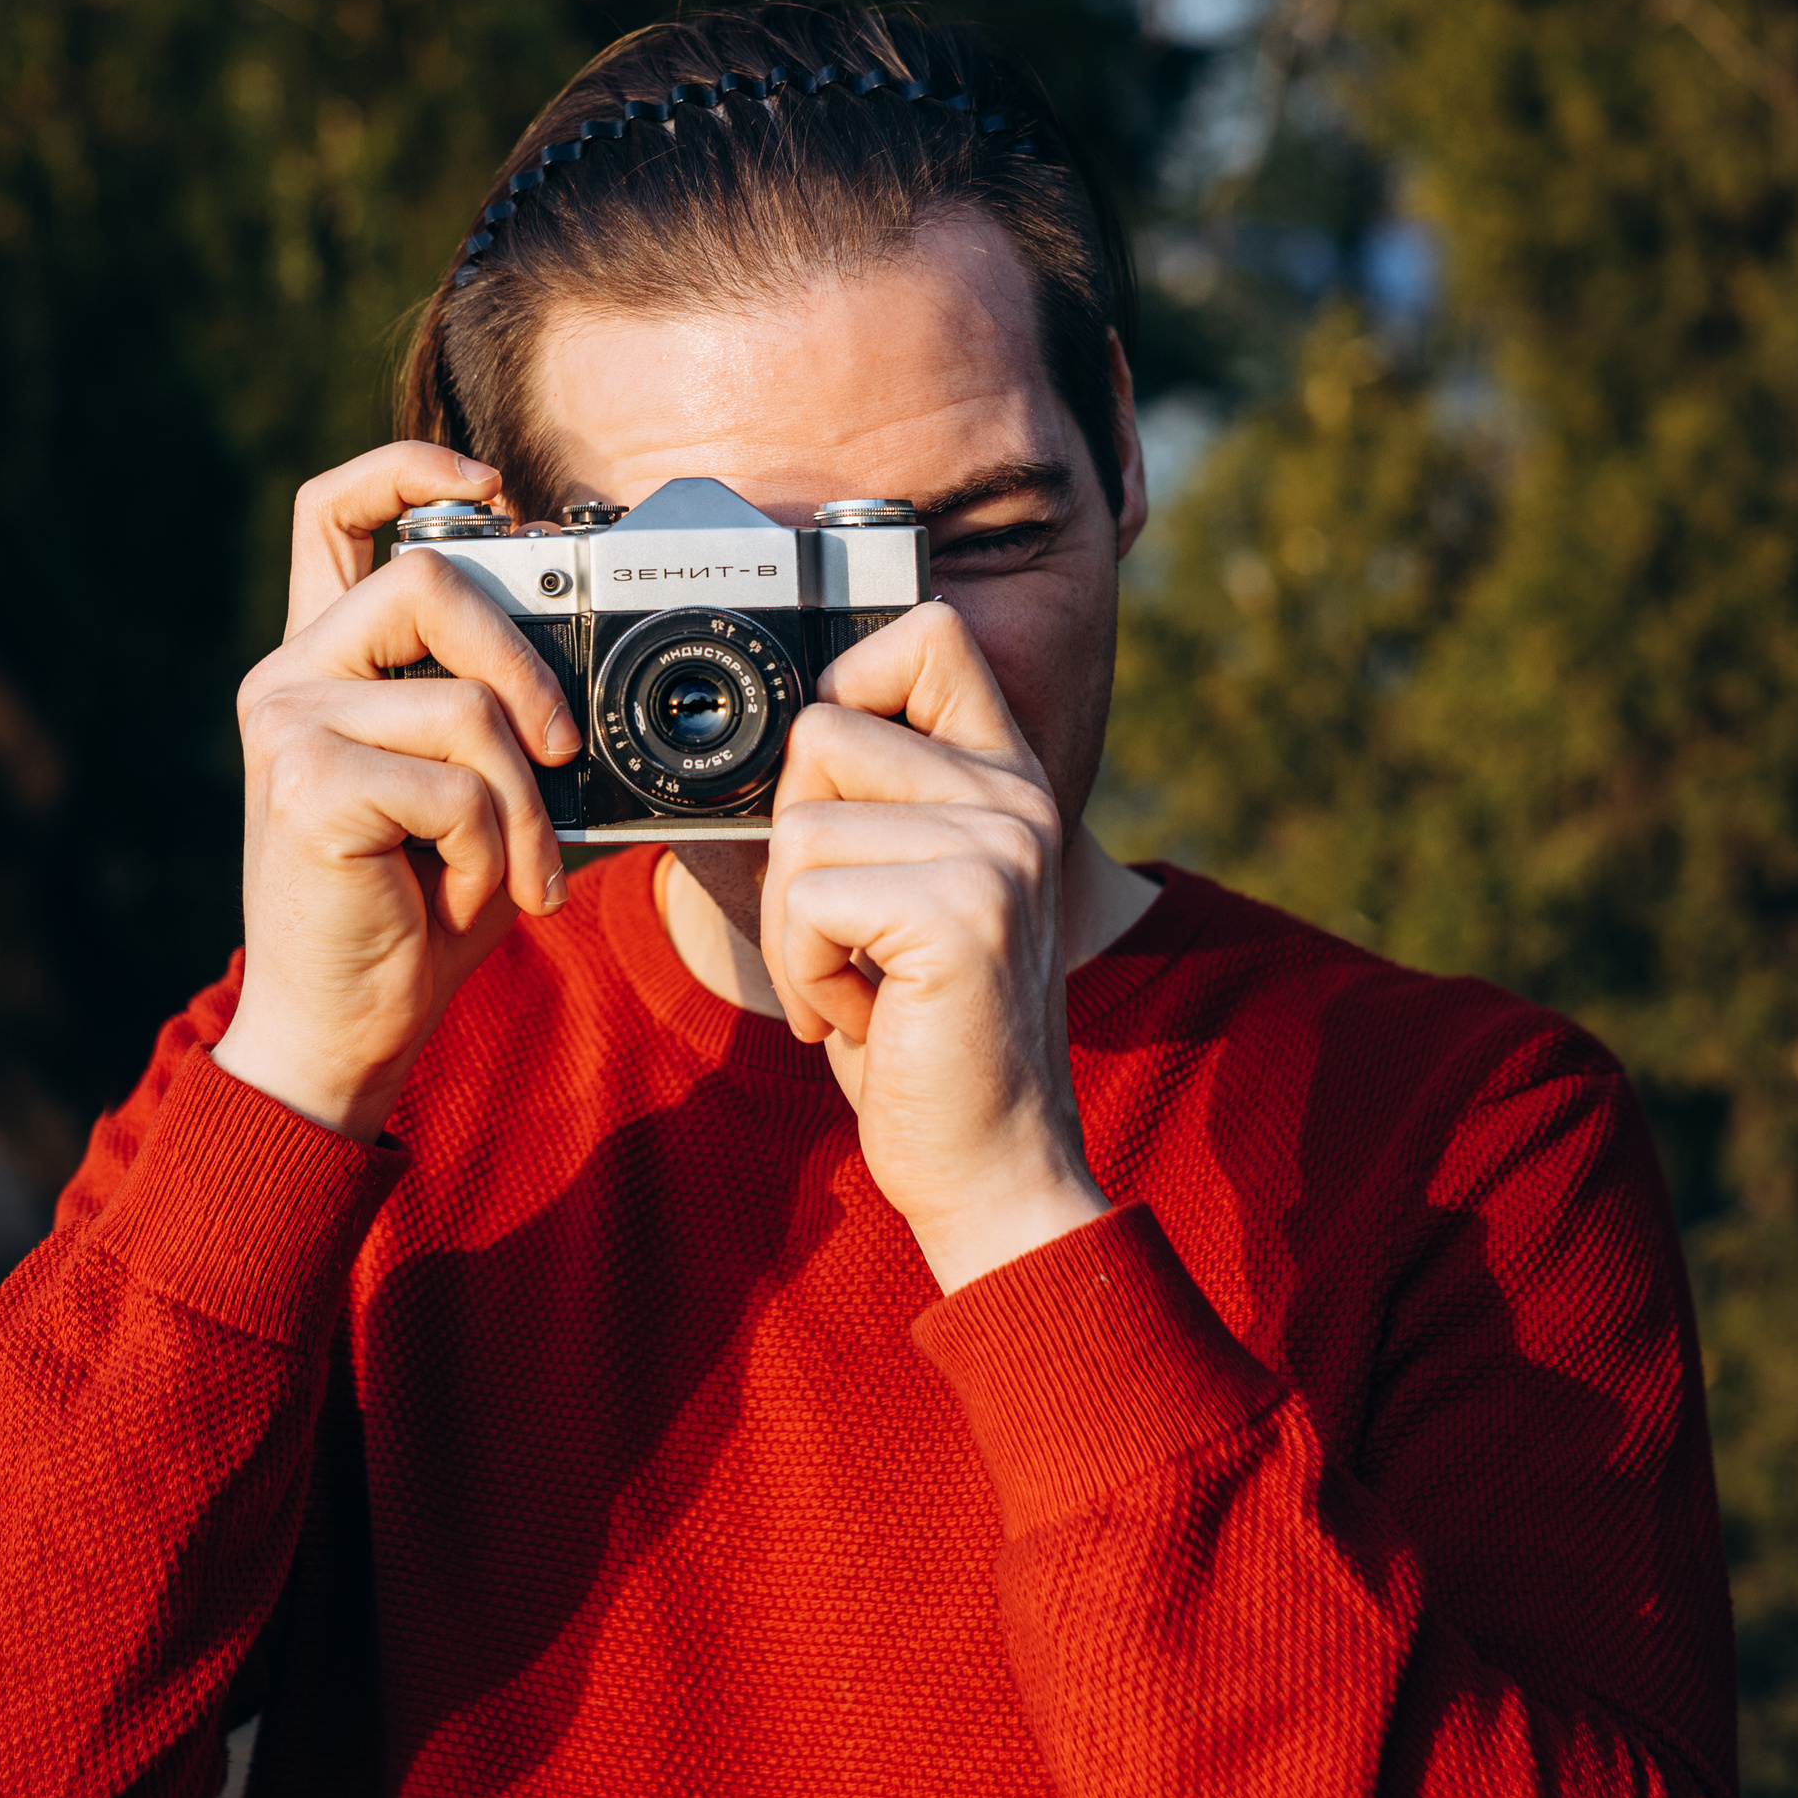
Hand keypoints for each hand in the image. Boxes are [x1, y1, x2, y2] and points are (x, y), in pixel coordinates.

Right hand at [212, 443, 581, 1141]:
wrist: (347, 1029)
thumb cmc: (418, 913)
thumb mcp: (479, 800)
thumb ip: (514, 728)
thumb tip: (625, 696)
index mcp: (326, 663)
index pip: (333, 512)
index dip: (407, 467)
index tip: (491, 486)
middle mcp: (289, 676)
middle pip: (428, 577)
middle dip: (525, 661)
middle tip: (565, 747)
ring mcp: (286, 725)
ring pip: (463, 703)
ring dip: (525, 803)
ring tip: (518, 869)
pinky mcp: (306, 784)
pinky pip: (455, 783)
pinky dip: (495, 848)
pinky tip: (468, 894)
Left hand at [759, 603, 1109, 1293]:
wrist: (990, 1163)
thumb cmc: (924, 1033)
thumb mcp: (904, 894)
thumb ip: (874, 804)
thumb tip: (780, 730)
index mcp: (1007, 780)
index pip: (930, 634)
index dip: (850, 678)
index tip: (830, 784)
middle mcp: (1017, 800)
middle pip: (822, 730)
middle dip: (792, 844)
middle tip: (843, 935)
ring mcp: (999, 850)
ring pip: (799, 823)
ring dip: (792, 928)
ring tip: (857, 983)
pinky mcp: (962, 911)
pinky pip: (805, 895)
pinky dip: (804, 969)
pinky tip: (864, 1014)